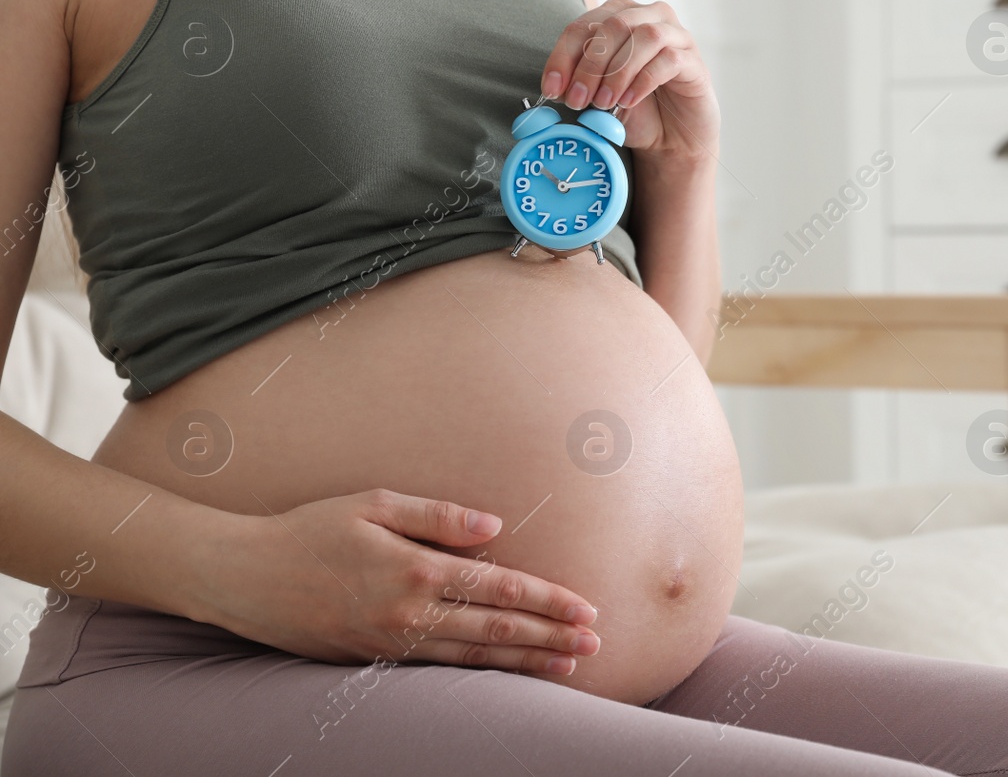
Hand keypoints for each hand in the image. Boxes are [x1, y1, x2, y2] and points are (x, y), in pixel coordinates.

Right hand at [198, 489, 601, 674]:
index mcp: (414, 568)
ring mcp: (390, 643)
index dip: (547, 600)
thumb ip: (436, 515)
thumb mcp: (371, 503)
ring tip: (567, 664)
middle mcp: (407, 613)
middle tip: (595, 643)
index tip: (585, 608)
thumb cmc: (309, 529)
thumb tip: (494, 526)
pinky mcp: (374, 660)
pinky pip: (440, 669)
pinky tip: (507, 672)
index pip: (498, 587)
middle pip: (495, 629)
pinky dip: (481, 674)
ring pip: (473, 657)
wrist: (242, 577)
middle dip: (550, 636)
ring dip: (525, 661)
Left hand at [541, 0, 719, 164]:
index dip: (563, 56)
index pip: (584, 25)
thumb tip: (555, 86)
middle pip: (613, 25)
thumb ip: (579, 84)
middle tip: (577, 99)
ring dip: (617, 71)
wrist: (672, 140)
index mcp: (619, 16)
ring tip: (604, 103)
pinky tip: (629, 101)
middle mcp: (649, 16)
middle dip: (589, 65)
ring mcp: (677, 36)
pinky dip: (643, 80)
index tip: (552, 88)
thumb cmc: (636, 111)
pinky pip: (669, 59)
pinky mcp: (695, 61)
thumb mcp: (598, 96)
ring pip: (644, 36)